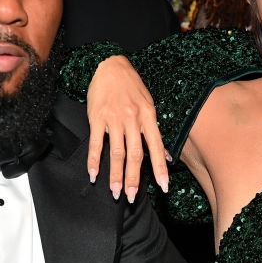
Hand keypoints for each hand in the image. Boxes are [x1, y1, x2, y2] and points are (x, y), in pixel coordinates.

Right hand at [85, 56, 168, 202]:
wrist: (110, 65)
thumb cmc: (132, 86)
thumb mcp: (149, 105)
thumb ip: (155, 131)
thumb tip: (168, 155)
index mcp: (148, 117)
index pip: (156, 147)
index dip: (160, 168)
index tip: (164, 187)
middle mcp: (132, 119)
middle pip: (134, 154)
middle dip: (134, 178)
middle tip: (133, 197)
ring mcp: (113, 119)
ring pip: (116, 152)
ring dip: (115, 174)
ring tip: (116, 192)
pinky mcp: (96, 118)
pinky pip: (95, 143)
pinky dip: (94, 160)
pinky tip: (93, 174)